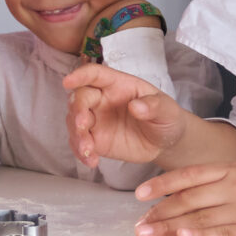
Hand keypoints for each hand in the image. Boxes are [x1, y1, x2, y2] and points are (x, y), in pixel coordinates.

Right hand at [63, 62, 190, 167]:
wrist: (165, 142)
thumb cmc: (165, 117)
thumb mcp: (167, 110)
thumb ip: (154, 106)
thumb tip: (137, 106)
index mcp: (118, 85)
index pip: (95, 74)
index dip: (80, 75)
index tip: (68, 81)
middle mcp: (103, 100)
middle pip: (80, 98)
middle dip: (77, 111)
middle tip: (82, 125)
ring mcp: (97, 120)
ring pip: (74, 122)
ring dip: (77, 135)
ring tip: (88, 150)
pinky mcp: (96, 140)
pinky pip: (80, 144)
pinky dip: (81, 152)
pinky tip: (91, 161)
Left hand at [131, 163, 235, 235]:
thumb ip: (220, 183)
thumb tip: (187, 199)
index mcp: (231, 170)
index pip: (188, 175)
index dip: (161, 185)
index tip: (139, 195)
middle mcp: (233, 187)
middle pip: (187, 199)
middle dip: (159, 213)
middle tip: (137, 225)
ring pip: (199, 218)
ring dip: (169, 228)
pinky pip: (221, 235)